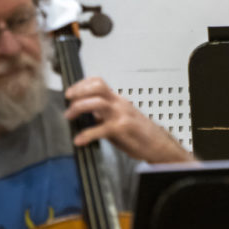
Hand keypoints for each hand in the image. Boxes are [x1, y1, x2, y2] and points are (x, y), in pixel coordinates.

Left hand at [64, 77, 194, 163]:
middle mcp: (120, 104)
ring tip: (70, 116)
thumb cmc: (141, 134)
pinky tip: (80, 140)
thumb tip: (88, 113)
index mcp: (118, 101)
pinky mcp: (124, 128)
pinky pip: (102, 128)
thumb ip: (105, 114)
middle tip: (68, 100)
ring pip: (98, 103)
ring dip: (79, 107)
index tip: (70, 92)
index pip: (98, 83)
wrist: (159, 145)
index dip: (81, 84)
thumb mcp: (121, 118)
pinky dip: (88, 134)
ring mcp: (122, 115)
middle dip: (78, 91)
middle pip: (97, 87)